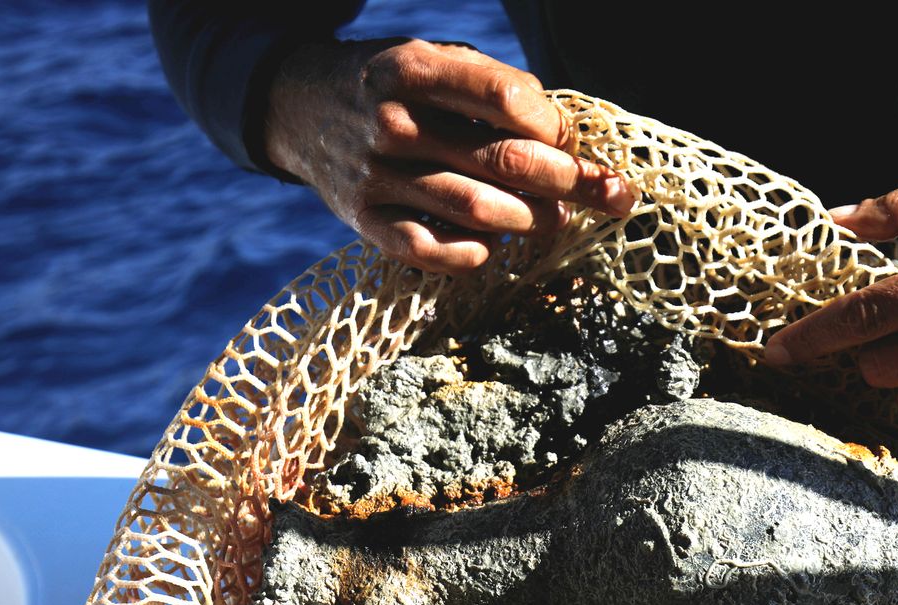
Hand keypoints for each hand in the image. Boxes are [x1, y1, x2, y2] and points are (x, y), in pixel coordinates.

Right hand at [264, 38, 636, 272]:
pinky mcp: (364, 220)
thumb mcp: (433, 59)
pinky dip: (478, 252)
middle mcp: (392, 121)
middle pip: (504, 160)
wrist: (296, 107)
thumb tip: (569, 140)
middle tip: (600, 192)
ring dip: (532, 220)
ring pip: (479, 211)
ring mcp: (375, 174)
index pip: (507, 99)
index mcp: (414, 68)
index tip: (572, 140)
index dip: (555, 125)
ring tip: (555, 220)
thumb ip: (493, 89)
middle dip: (568, 181)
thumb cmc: (391, 85)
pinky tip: (496, 242)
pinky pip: (435, 251)